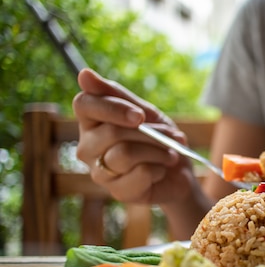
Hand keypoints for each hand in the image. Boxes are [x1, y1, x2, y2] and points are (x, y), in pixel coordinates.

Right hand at [72, 68, 195, 204]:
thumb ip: (116, 95)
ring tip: (170, 154)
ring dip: (158, 151)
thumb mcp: (145, 113)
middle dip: (151, 133)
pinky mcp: (117, 192)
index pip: (83, 104)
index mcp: (91, 122)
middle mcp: (87, 147)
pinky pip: (140, 174)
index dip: (114, 108)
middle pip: (111, 132)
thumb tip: (83, 74)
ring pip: (125, 153)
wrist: (180, 173)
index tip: (141, 115)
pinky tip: (160, 171)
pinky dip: (159, 169)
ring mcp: (100, 172)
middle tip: (172, 136)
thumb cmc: (159, 140)